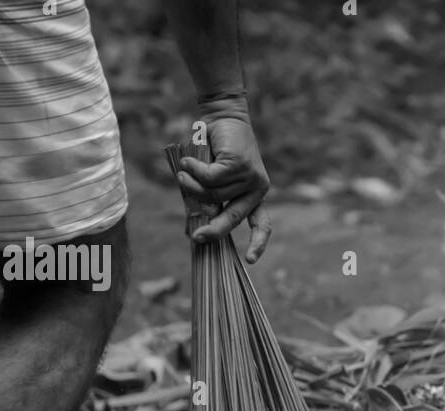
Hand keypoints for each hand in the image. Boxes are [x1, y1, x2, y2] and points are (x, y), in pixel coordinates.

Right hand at [176, 111, 271, 262]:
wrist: (222, 116)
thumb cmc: (213, 150)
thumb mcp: (210, 179)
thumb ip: (206, 199)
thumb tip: (192, 227)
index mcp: (255, 197)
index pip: (262, 224)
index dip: (258, 243)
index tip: (250, 260)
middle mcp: (257, 189)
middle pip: (233, 216)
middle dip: (214, 229)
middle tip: (196, 237)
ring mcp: (251, 177)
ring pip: (215, 194)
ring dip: (192, 185)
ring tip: (182, 173)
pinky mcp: (240, 164)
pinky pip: (210, 178)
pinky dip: (194, 171)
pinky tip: (187, 162)